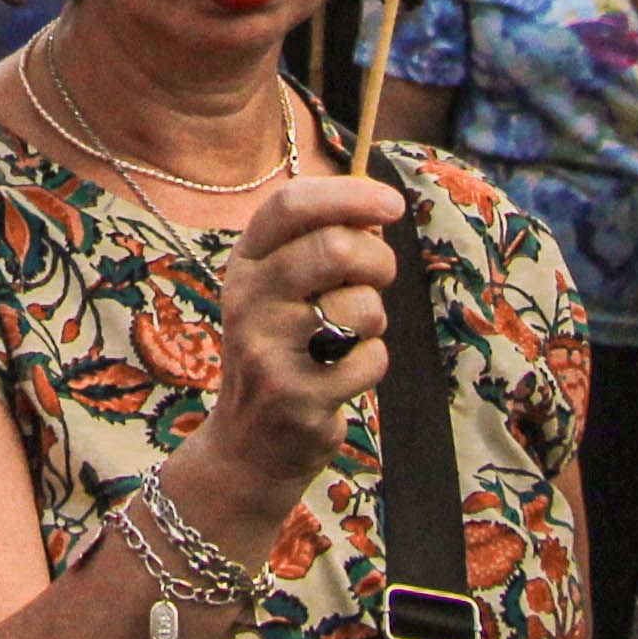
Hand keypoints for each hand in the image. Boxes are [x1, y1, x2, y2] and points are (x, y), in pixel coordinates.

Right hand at [198, 174, 409, 511]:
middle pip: (335, 248)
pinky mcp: (299, 396)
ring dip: (375, 318)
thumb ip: (318, 246)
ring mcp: (270, 351)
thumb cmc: (280, 349)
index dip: (348, 194)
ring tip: (351, 335)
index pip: (290, 205)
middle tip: (380, 277)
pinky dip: (372, 362)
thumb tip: (377, 209)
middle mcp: (248, 301)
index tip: (392, 202)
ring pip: (361, 306)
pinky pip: (370, 359)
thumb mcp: (278, 291)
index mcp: (245, 265)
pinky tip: (343, 375)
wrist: (248, 443)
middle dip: (378, 259)